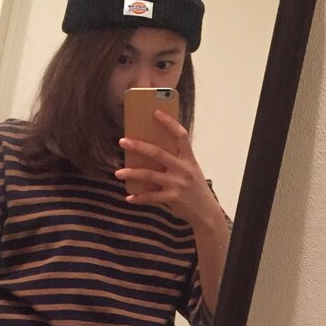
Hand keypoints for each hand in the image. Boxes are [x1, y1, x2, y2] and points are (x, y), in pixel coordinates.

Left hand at [116, 112, 219, 227]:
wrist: (207, 213)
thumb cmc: (197, 190)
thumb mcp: (192, 171)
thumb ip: (177, 161)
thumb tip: (152, 152)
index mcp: (189, 159)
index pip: (180, 136)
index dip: (169, 123)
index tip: (155, 112)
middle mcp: (183, 169)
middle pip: (157, 153)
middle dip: (138, 146)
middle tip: (122, 141)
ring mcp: (177, 184)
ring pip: (149, 174)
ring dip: (131, 173)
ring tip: (118, 173)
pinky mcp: (172, 198)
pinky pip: (151, 196)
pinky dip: (138, 197)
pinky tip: (129, 197)